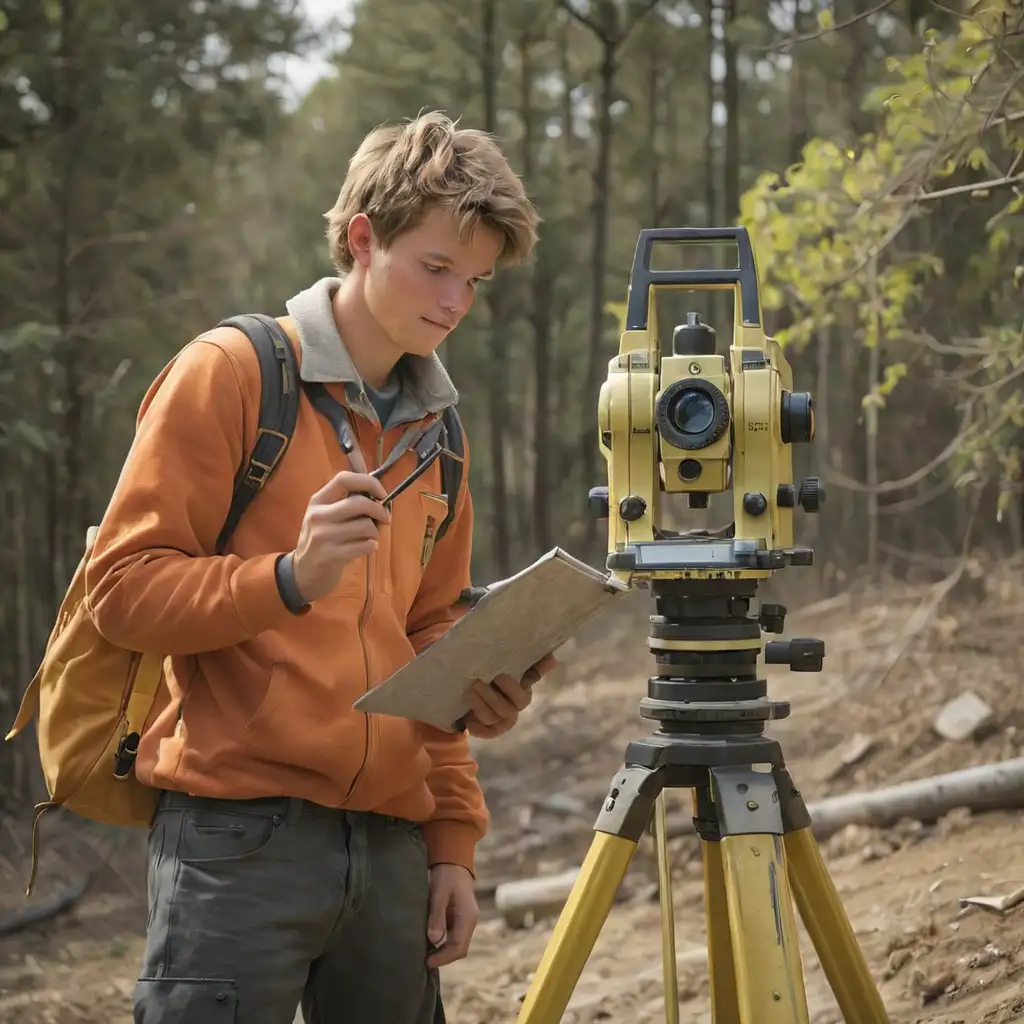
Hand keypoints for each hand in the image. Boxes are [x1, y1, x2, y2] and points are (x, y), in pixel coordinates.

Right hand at [291, 471, 390, 602]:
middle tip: (385, 519)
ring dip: (376, 532)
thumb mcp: (326, 516)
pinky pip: (364, 545)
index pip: (345, 479)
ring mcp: (322, 535)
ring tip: (371, 538)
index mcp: (318, 500)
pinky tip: (368, 547)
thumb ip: (347, 503)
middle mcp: (317, 515)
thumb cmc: (322, 540)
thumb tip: (379, 494)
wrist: (303, 572)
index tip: (382, 494)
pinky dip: (372, 546)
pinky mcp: (329, 555)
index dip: (369, 483)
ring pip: (365, 525)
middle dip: (380, 511)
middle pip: (360, 503)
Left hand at [426, 863, 478, 967]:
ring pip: (459, 945)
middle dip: (444, 958)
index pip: (458, 947)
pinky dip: (445, 944)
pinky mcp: (461, 919)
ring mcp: (467, 920)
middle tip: (425, 961)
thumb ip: (437, 915)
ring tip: (426, 955)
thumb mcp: (439, 893)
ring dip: (444, 952)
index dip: (443, 958)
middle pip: (460, 949)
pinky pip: (455, 937)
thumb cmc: (445, 875)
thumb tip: (434, 939)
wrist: (454, 862)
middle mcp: (470, 921)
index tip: (427, 962)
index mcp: (467, 917)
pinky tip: (431, 943)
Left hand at [462, 652, 558, 738]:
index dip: (511, 688)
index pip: (522, 696)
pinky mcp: (488, 731)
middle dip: (491, 695)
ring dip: (480, 704)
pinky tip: (468, 716)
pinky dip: (475, 725)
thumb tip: (553, 659)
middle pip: (506, 709)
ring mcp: (501, 722)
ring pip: (492, 717)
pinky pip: (482, 731)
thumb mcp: (509, 666)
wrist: (475, 691)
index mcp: (522, 694)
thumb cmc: (496, 675)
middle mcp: (513, 710)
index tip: (499, 677)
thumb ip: (531, 663)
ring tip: (469, 690)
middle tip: (477, 681)